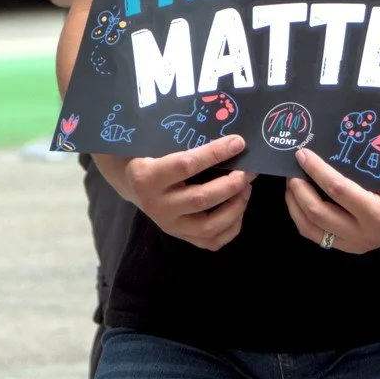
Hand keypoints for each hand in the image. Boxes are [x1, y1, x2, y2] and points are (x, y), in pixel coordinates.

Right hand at [115, 135, 252, 250]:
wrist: (131, 183)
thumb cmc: (148, 155)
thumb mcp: (156, 143)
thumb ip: (184, 140)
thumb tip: (227, 136)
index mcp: (147, 176)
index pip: (186, 165)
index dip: (215, 153)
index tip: (238, 142)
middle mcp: (157, 205)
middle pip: (201, 199)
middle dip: (231, 184)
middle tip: (248, 171)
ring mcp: (168, 225)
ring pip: (208, 226)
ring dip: (235, 207)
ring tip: (246, 188)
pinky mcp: (179, 236)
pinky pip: (211, 241)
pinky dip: (231, 227)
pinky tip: (239, 208)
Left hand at [285, 147, 379, 255]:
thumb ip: (368, 160)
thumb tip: (333, 138)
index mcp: (378, 214)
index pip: (336, 188)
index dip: (315, 169)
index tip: (301, 152)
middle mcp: (365, 235)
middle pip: (317, 213)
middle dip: (297, 188)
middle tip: (291, 167)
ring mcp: (358, 245)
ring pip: (312, 230)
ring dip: (295, 205)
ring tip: (292, 182)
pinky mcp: (354, 247)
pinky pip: (319, 236)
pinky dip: (305, 218)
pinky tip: (301, 199)